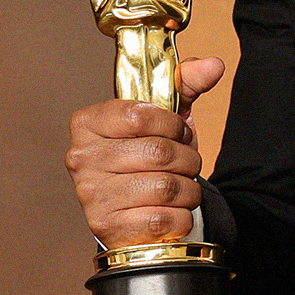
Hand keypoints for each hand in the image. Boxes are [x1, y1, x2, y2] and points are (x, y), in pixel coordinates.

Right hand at [66, 55, 226, 245]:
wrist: (136, 212)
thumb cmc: (148, 159)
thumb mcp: (164, 118)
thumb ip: (186, 85)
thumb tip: (213, 65)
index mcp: (87, 123)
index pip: (140, 116)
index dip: (172, 126)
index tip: (176, 133)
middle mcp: (80, 158)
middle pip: (159, 152)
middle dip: (187, 159)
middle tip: (184, 164)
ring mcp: (92, 196)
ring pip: (167, 187)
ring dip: (189, 189)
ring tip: (180, 188)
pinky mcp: (109, 229)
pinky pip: (167, 219)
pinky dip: (181, 216)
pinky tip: (170, 212)